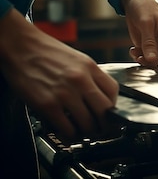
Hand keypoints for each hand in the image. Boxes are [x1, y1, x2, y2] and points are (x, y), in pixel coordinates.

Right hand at [0, 8, 118, 138]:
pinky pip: (68, 128)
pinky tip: (69, 132)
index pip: (113, 91)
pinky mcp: (48, 105)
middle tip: (101, 128)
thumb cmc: (45, 52)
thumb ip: (90, 76)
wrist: (19, 46)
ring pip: (89, 123)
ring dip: (88, 132)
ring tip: (84, 131)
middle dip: (105, 124)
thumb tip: (99, 96)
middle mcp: (80, 80)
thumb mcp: (77, 59)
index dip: (113, 106)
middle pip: (105, 110)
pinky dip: (71, 135)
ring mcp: (65, 93)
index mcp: (89, 67)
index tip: (110, 112)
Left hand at [122, 0, 157, 69]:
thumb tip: (152, 59)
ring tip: (136, 54)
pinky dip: (138, 56)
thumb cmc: (145, 6)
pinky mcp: (146, 45)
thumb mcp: (146, 23)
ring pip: (154, 60)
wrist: (133, 0)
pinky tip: (133, 51)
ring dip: (144, 60)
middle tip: (143, 59)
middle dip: (154, 63)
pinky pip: (145, 56)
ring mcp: (155, 44)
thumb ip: (149, 42)